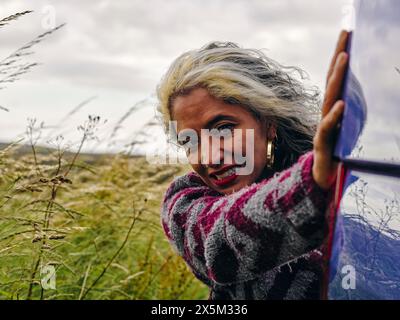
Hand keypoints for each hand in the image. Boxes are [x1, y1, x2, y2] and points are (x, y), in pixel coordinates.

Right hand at [312, 30, 348, 189]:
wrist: (323, 175)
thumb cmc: (336, 149)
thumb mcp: (346, 125)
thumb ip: (347, 109)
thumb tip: (354, 91)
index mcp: (334, 107)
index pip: (337, 78)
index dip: (341, 56)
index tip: (348, 35)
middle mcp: (328, 113)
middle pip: (332, 82)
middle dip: (339, 58)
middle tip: (346, 35)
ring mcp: (324, 127)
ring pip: (329, 99)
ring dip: (336, 78)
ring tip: (345, 58)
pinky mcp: (322, 143)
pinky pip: (328, 127)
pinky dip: (334, 116)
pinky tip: (341, 104)